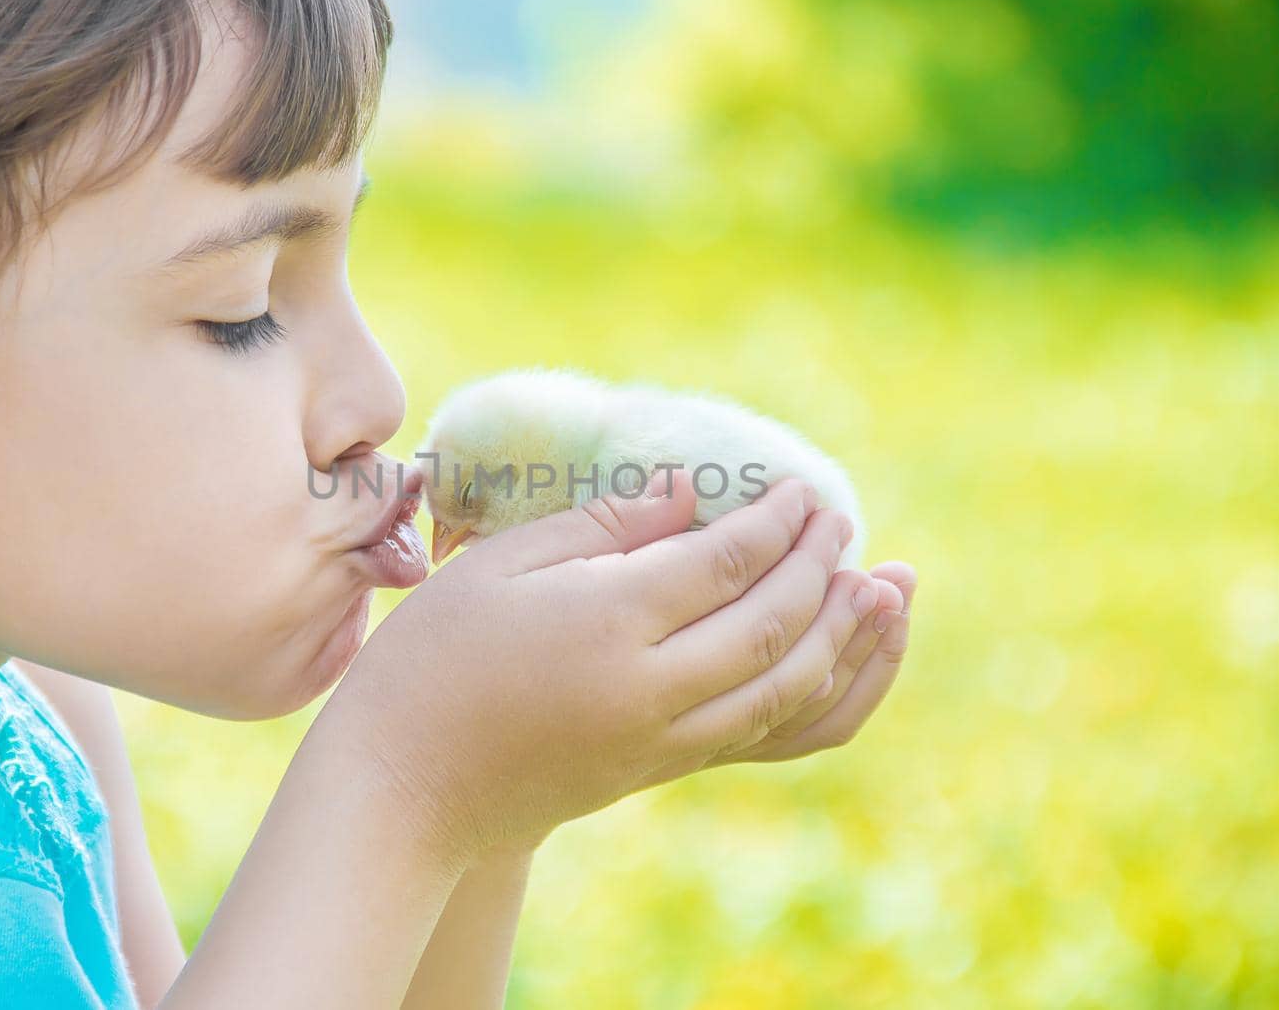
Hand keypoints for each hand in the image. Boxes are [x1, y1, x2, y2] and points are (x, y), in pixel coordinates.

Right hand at [312, 471, 876, 872]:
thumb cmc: (431, 658)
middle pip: (770, 624)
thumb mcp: (501, 567)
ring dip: (841, 636)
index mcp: (607, 624)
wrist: (401, 788)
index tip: (802, 489)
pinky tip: (834, 665)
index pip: (724, 563)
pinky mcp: (659, 772)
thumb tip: (689, 492)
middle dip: (819, 567)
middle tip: (842, 520)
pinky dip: (816, 699)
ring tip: (877, 589)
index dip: (775, 522)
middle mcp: (650, 689)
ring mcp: (661, 742)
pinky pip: (764, 739)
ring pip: (784, 690)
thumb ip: (602, 528)